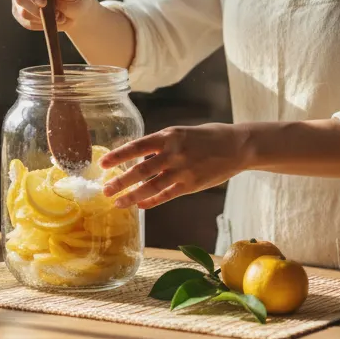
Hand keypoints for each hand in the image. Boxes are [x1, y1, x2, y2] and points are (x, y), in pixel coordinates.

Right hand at [9, 0, 99, 31]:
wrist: (75, 13)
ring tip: (59, 16)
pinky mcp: (21, 15)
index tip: (43, 3)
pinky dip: (41, 24)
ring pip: (23, 13)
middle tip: (58, 14)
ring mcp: (20, 0)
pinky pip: (27, 23)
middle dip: (38, 9)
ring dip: (43, 18)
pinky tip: (52, 21)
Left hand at [99, 124, 251, 209]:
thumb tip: (138, 156)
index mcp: (169, 135)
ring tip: (117, 202)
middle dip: (120, 181)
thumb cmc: (206, 137)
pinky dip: (151, 201)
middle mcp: (173, 153)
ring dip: (131, 195)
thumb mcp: (181, 132)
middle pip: (140, 169)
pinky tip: (140, 205)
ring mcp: (182, 170)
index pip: (137, 146)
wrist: (237, 145)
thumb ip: (161, 144)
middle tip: (104, 190)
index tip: (102, 163)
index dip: (118, 155)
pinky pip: (166, 195)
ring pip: (151, 186)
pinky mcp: (191, 185)